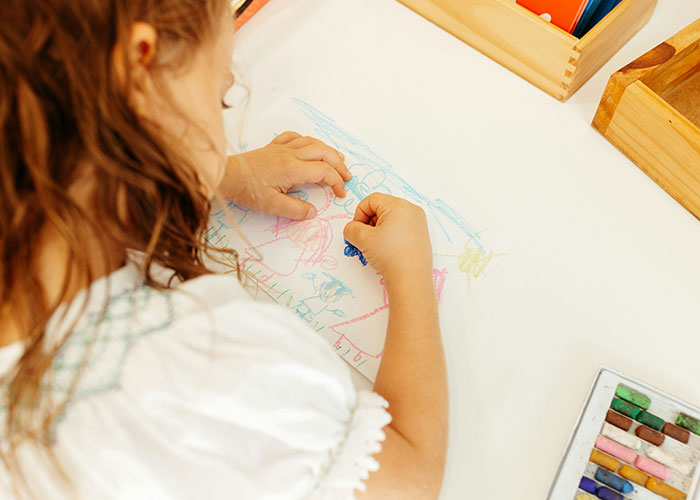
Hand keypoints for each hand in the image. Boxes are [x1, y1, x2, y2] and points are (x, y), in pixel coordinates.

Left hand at [219, 131, 350, 219]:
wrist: (226, 175)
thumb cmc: (247, 190)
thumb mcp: (272, 206)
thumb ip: (295, 210)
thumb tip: (313, 212)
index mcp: (293, 169)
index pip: (324, 171)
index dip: (337, 182)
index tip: (340, 193)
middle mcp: (290, 154)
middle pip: (324, 153)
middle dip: (339, 164)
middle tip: (347, 176)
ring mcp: (282, 148)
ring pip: (312, 142)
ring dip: (328, 150)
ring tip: (338, 158)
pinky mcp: (273, 147)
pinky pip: (294, 137)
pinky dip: (307, 140)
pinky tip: (309, 145)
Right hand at [343, 193, 432, 283]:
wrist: (411, 278)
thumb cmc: (390, 255)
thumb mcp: (362, 239)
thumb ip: (351, 229)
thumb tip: (352, 229)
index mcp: (398, 205)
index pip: (371, 200)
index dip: (359, 214)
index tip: (357, 230)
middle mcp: (411, 210)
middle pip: (381, 208)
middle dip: (369, 222)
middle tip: (364, 239)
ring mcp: (418, 222)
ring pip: (391, 218)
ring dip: (378, 229)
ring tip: (375, 246)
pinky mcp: (421, 234)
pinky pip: (401, 227)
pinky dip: (390, 234)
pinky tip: (387, 249)